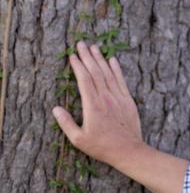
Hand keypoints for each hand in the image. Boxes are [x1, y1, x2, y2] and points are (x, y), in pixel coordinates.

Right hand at [52, 41, 143, 166]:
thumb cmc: (102, 146)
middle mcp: (106, 98)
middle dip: (87, 57)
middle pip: (96, 72)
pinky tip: (112, 60)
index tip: (72, 56)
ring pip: (108, 74)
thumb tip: (55, 108)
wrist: (128, 150)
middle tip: (81, 43)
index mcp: (93, 106)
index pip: (84, 80)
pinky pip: (121, 81)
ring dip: (100, 59)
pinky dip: (117, 69)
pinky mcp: (128, 100)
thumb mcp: (79, 139)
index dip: (78, 66)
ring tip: (94, 47)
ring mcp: (119, 98)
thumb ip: (66, 123)